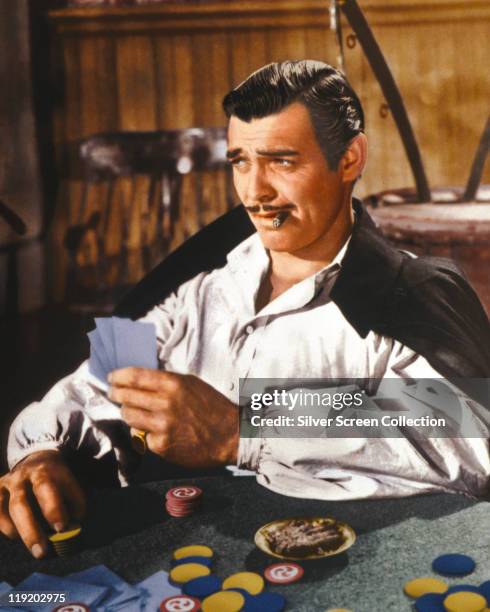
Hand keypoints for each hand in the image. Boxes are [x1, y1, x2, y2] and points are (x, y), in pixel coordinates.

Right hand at [0, 450, 85, 557]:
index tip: (62, 528)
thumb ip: (73, 506)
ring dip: (19, 533)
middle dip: (31, 530)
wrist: (36, 459)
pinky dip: (5, 528)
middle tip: (42, 551)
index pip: (46, 489)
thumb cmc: (58, 481)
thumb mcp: (70, 484)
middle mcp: (22, 476)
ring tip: (35, 548)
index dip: (53, 509)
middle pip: (21, 503)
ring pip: (5, 511)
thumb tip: (70, 531)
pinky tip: (17, 537)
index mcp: (45, 470)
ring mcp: (7, 484)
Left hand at [109, 368, 238, 468]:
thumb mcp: (191, 384)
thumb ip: (166, 382)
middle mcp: (165, 403)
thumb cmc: (212, 407)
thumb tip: (140, 380)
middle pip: (126, 396)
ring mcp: (162, 425)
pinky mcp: (161, 445)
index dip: (118, 376)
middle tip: (114, 393)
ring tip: (133, 411)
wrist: (230, 435)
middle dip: (116, 393)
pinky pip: (142, 435)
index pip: (134, 376)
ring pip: (128, 416)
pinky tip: (155, 430)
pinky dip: (145, 432)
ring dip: (127, 412)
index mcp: (173, 384)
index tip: (112, 377)